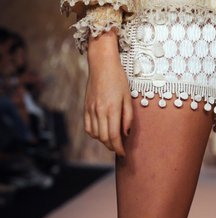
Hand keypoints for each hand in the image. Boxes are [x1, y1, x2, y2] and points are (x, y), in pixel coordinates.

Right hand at [84, 32, 132, 156]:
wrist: (102, 65)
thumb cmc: (118, 78)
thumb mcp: (127, 96)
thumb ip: (128, 116)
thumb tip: (126, 133)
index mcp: (111, 109)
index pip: (114, 136)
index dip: (119, 148)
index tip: (124, 153)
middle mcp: (99, 111)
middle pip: (104, 138)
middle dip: (112, 146)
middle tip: (120, 147)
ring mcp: (90, 110)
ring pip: (95, 134)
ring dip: (104, 141)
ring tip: (112, 139)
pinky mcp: (85, 107)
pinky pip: (87, 127)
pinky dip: (94, 134)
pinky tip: (101, 132)